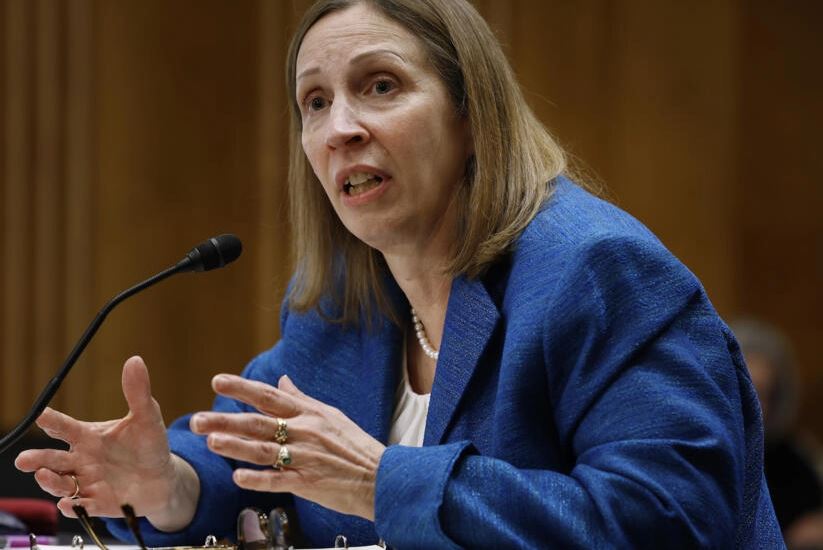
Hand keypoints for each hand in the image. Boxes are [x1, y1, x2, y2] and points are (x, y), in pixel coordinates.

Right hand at [14, 356, 198, 529]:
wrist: (164, 478)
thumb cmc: (150, 445)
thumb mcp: (147, 417)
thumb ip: (138, 392)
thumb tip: (135, 360)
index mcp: (89, 437)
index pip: (65, 427)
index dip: (52, 421)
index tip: (41, 415)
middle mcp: (82, 460)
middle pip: (53, 459)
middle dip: (37, 460)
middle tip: (24, 460)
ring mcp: (88, 483)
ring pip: (61, 484)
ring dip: (50, 482)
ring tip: (43, 475)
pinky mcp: (98, 503)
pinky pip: (82, 507)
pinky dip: (74, 506)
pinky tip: (70, 504)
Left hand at [190, 374, 385, 519]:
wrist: (380, 477)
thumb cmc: (354, 446)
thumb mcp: (330, 415)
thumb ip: (302, 399)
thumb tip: (282, 380)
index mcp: (307, 414)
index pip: (268, 397)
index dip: (242, 388)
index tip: (217, 381)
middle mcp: (303, 432)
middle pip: (258, 423)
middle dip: (225, 420)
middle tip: (196, 420)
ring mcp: (304, 458)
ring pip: (264, 450)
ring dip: (236, 446)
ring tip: (211, 442)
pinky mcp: (308, 483)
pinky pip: (278, 480)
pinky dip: (258, 478)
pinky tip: (238, 476)